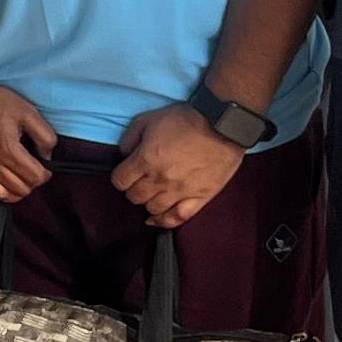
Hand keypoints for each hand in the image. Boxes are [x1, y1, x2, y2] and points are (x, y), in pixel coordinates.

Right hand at [0, 80, 58, 204]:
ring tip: (17, 180)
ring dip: (14, 191)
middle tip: (31, 169)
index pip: (36, 178)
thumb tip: (47, 154)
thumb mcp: (27, 112)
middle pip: (21, 190)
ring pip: (1, 195)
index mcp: (10, 152)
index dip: (45, 173)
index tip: (44, 166)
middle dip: (31, 182)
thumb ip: (44, 136)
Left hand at [111, 103, 245, 228]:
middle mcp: (160, 180)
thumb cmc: (185, 120)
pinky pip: (178, 218)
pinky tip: (156, 219)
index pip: (119, 181)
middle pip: (134, 197)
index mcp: (145, 160)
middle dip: (133, 189)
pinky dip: (164, 222)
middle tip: (141, 181)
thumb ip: (129, 139)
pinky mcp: (199, 198)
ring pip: (153, 209)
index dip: (120, 177)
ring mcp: (180, 192)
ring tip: (153, 193)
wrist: (221, 126)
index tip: (126, 172)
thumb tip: (124, 155)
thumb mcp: (148, 119)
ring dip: (148, 202)